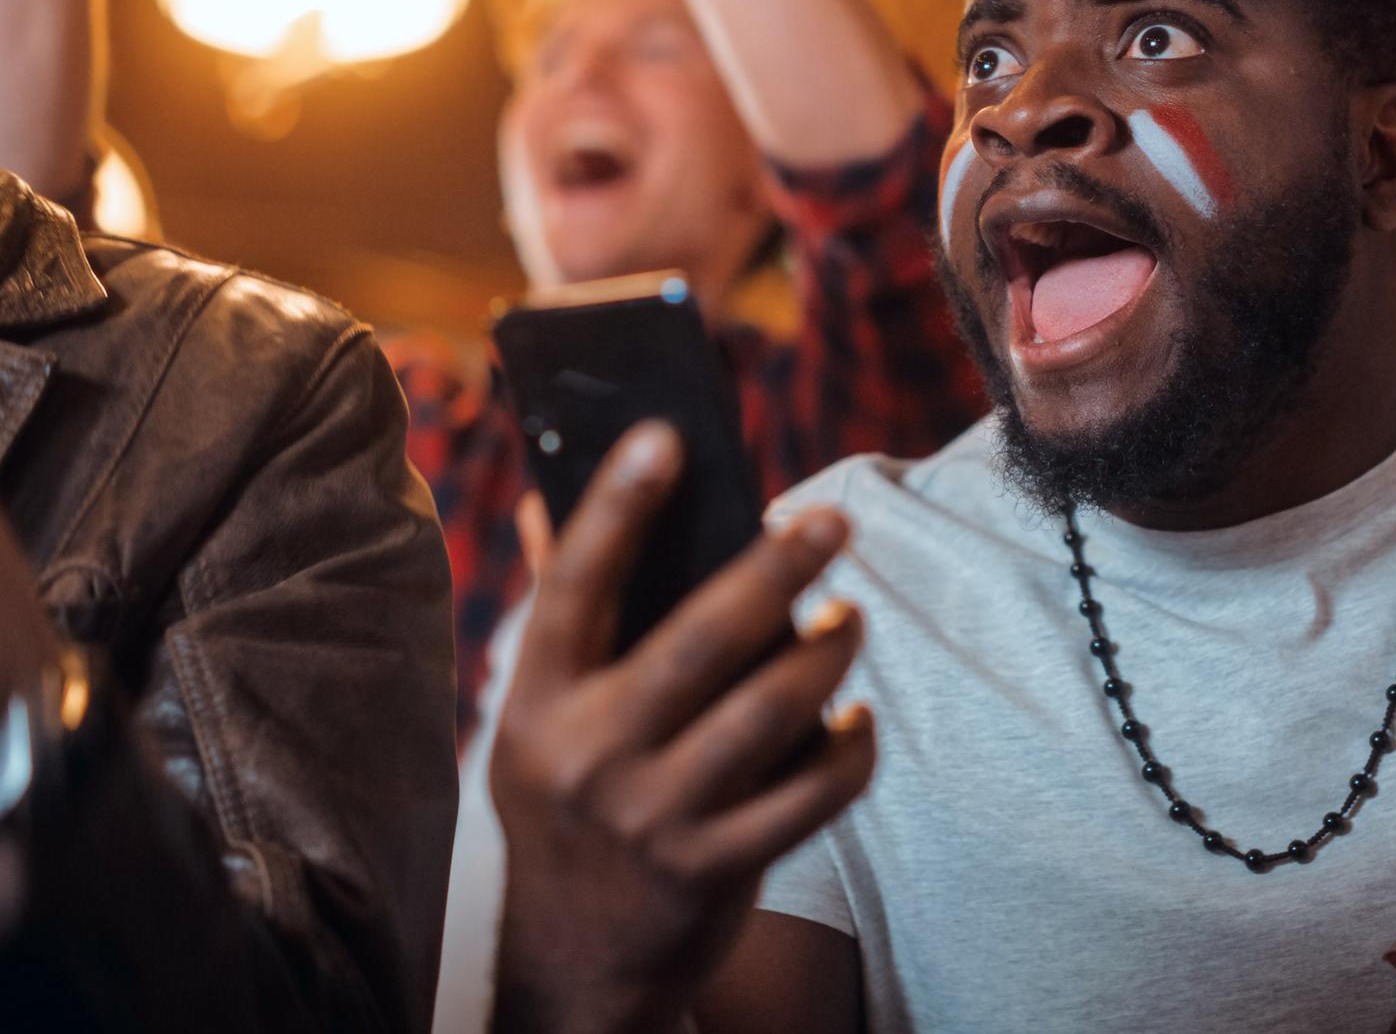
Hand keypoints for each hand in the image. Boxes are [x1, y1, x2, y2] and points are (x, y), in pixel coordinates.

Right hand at [489, 424, 875, 1033]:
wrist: (576, 961)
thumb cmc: (571, 800)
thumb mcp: (539, 716)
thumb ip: (559, 608)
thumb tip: (554, 491)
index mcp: (537, 701)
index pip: (575, 584)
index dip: (618, 504)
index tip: (669, 433)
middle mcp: (589, 755)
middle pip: (702, 639)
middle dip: (776, 569)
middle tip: (832, 523)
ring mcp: (654, 816)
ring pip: (771, 709)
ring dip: (828, 651)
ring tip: (850, 616)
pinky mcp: (715, 866)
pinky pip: (811, 791)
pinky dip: (850, 746)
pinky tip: (857, 716)